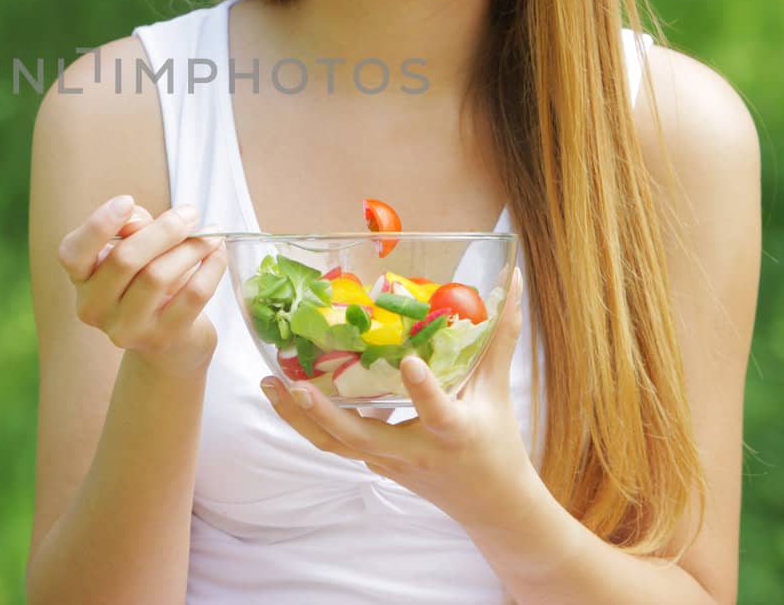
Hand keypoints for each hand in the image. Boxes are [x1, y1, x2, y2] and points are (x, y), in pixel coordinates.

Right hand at [57, 196, 227, 377]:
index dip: (99, 225)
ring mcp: (126, 329)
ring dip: (190, 247)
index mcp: (81, 279)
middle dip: (164, 229)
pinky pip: (191, 295)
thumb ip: (132, 227)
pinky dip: (210, 267)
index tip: (128, 200)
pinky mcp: (161, 339)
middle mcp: (94, 308)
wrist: (169, 340)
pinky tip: (218, 252)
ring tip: (210, 234)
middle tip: (190, 213)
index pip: (73, 253)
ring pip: (158, 276)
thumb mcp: (134, 247)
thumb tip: (143, 223)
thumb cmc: (147, 278)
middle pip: (125, 259)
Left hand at [259, 268, 534, 526]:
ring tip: (269, 385)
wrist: (490, 505)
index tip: (409, 362)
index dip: (423, 390)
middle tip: (294, 384)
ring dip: (298, 418)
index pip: (438, 411)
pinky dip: (307, 421)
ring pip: (336, 445)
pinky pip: (334, 443)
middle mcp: (415, 451)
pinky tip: (284, 394)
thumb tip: (513, 278)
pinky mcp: (374, 462)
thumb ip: (502, 333)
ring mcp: (389, 461)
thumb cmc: (498, 442)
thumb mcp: (499, 389)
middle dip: (323, 414)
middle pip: (361, 437)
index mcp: (453, 431)